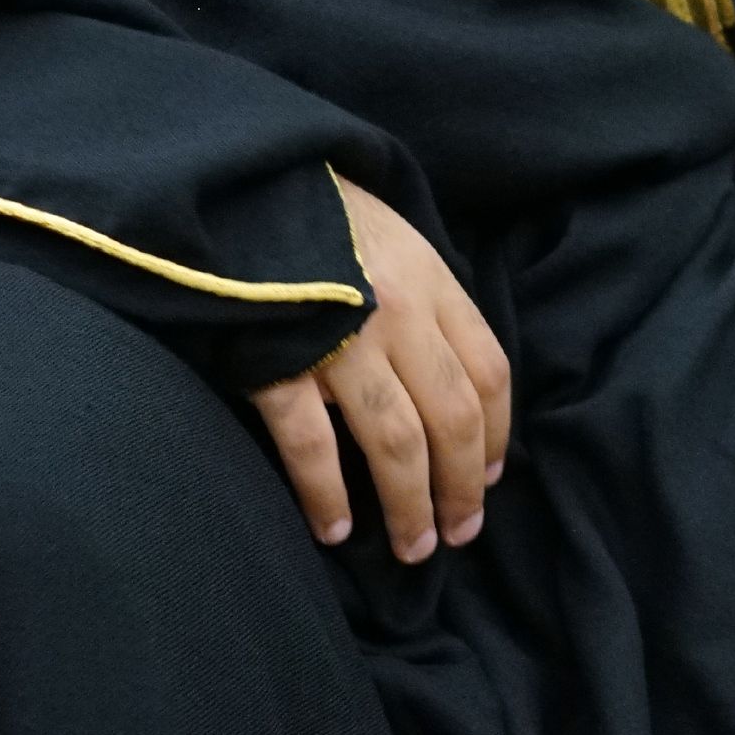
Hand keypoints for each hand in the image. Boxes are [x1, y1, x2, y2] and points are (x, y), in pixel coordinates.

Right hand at [248, 173, 510, 563]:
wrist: (239, 184)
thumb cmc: (320, 215)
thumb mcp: (396, 239)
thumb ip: (428, 301)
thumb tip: (453, 378)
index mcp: (433, 281)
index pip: (488, 371)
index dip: (495, 434)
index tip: (488, 480)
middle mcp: (399, 313)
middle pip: (452, 417)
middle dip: (460, 487)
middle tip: (457, 534)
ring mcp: (341, 339)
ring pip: (395, 442)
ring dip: (409, 504)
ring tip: (413, 549)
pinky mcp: (277, 359)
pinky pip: (312, 444)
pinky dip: (327, 494)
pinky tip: (334, 529)